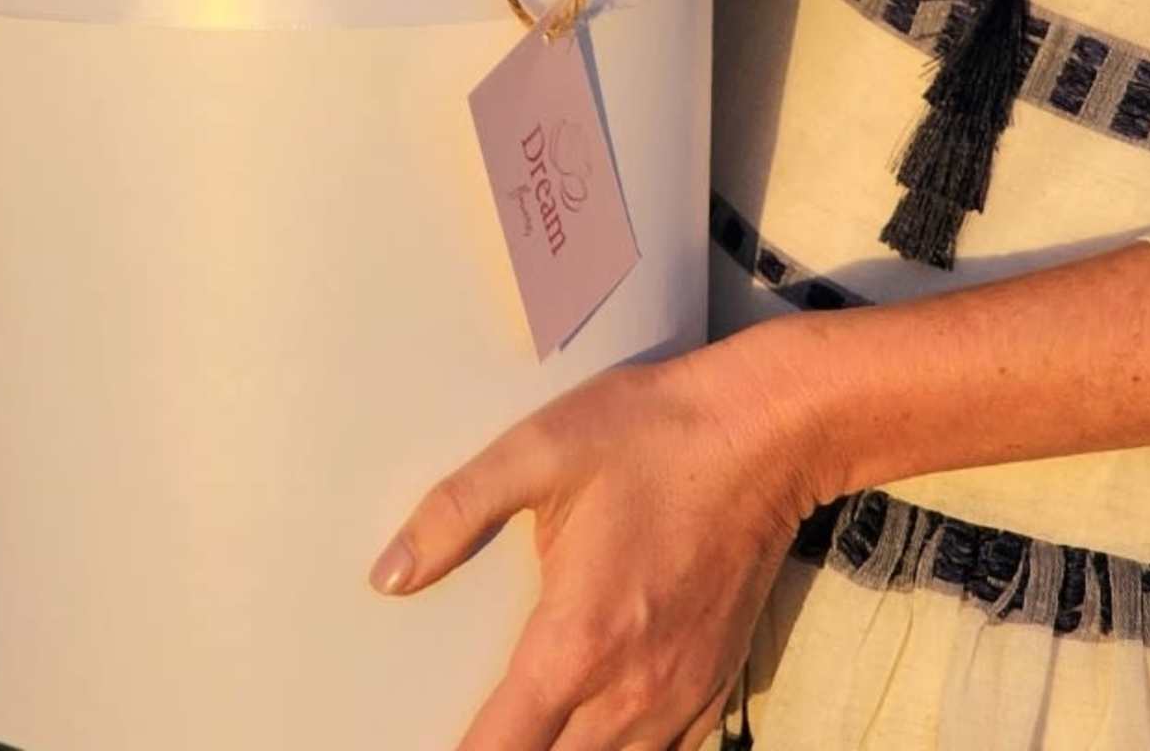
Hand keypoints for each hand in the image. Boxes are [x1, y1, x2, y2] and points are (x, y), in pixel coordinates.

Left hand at [367, 339, 812, 750]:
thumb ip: (454, 511)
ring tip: (529, 731)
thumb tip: (386, 576)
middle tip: (480, 732)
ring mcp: (681, 694)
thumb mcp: (537, 450)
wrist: (763, 431)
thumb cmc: (647, 435)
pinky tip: (594, 733)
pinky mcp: (715, 683)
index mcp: (577, 639)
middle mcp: (632, 689)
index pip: (504, 748)